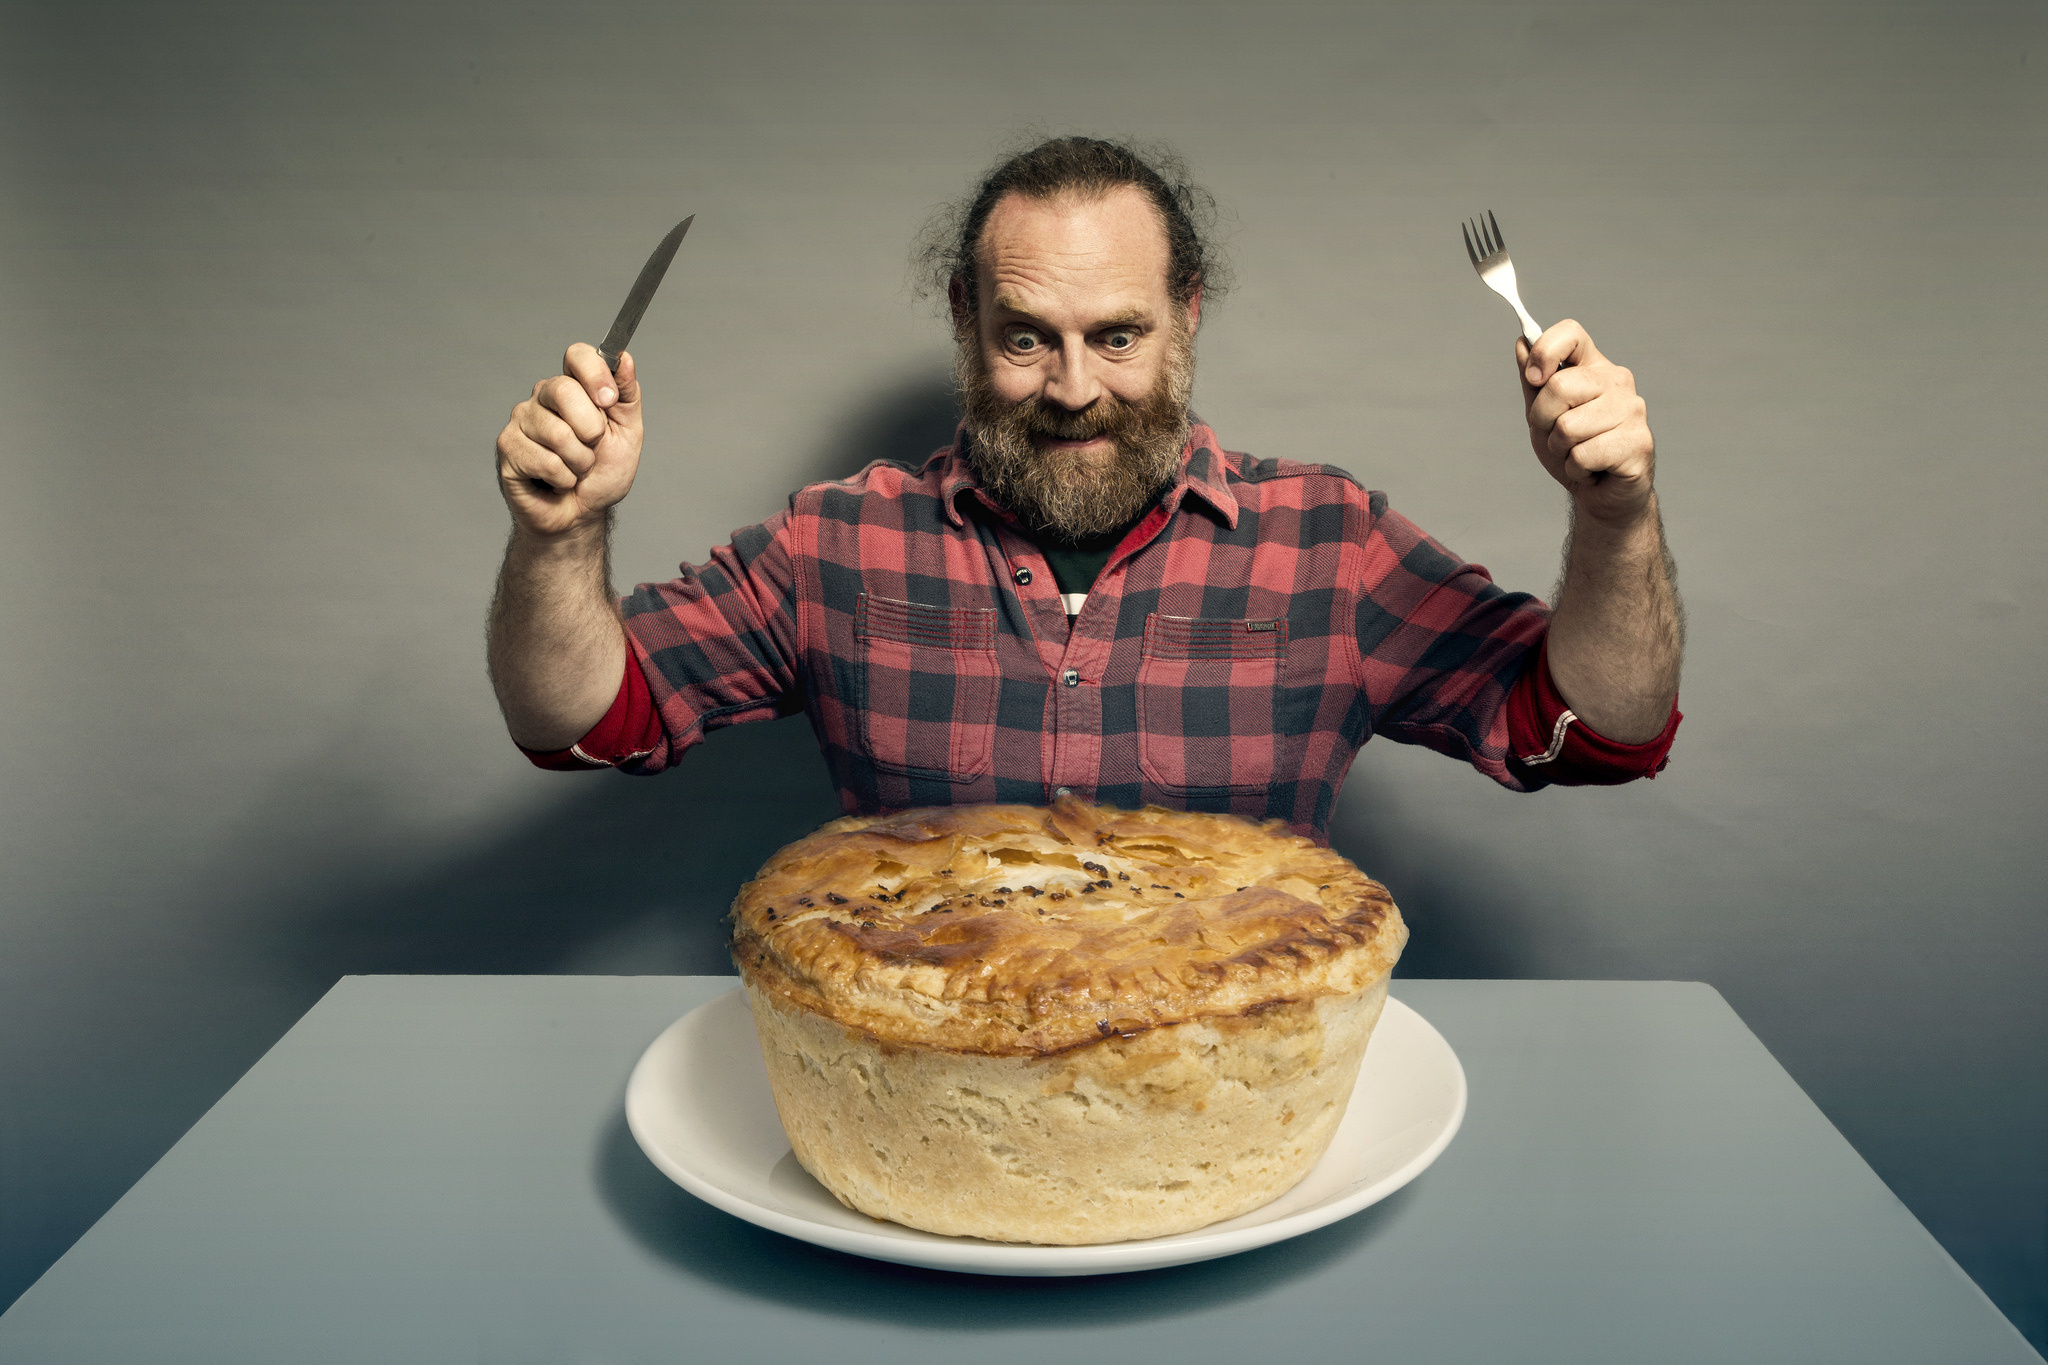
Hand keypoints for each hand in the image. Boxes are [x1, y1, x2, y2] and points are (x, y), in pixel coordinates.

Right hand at [496, 343, 643, 536]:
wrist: (582, 514)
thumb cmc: (602, 473)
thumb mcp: (627, 433)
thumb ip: (627, 395)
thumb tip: (626, 359)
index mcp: (572, 386)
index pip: (577, 355)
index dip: (595, 374)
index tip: (609, 401)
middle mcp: (542, 397)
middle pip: (564, 390)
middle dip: (591, 430)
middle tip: (592, 447)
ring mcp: (521, 420)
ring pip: (558, 434)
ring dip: (580, 462)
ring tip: (575, 469)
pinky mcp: (508, 448)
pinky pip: (546, 461)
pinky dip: (564, 479)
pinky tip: (558, 481)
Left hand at [1516, 320, 1654, 526]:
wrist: (1601, 495)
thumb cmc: (1572, 450)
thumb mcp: (1542, 415)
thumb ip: (1533, 382)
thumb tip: (1522, 342)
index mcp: (1594, 367)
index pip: (1571, 333)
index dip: (1545, 351)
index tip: (1534, 380)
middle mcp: (1617, 382)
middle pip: (1559, 386)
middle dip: (1543, 420)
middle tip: (1559, 436)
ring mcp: (1632, 410)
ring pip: (1567, 427)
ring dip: (1561, 450)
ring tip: (1579, 454)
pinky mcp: (1638, 442)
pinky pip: (1583, 455)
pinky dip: (1576, 469)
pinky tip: (1593, 470)